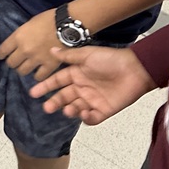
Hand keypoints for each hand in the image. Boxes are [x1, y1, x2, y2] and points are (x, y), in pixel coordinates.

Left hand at [0, 11, 62, 79]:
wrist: (67, 25)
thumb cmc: (49, 19)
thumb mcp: (30, 23)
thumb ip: (22, 35)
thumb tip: (19, 43)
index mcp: (18, 37)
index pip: (3, 50)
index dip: (2, 54)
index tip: (2, 56)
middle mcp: (24, 50)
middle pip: (11, 63)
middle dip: (13, 62)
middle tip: (17, 61)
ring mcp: (36, 59)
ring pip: (22, 71)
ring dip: (24, 69)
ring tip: (27, 67)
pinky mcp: (49, 66)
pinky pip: (39, 76)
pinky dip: (38, 76)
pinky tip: (38, 72)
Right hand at [28, 46, 155, 124]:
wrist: (135, 69)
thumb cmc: (110, 59)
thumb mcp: (87, 55)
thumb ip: (68, 56)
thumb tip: (50, 50)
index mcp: (77, 74)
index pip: (57, 81)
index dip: (45, 86)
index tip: (34, 92)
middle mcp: (82, 87)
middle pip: (64, 97)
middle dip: (54, 103)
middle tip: (47, 108)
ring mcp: (93, 100)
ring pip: (75, 108)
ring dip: (70, 110)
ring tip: (69, 109)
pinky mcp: (104, 110)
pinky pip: (92, 118)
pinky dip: (86, 118)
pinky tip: (84, 113)